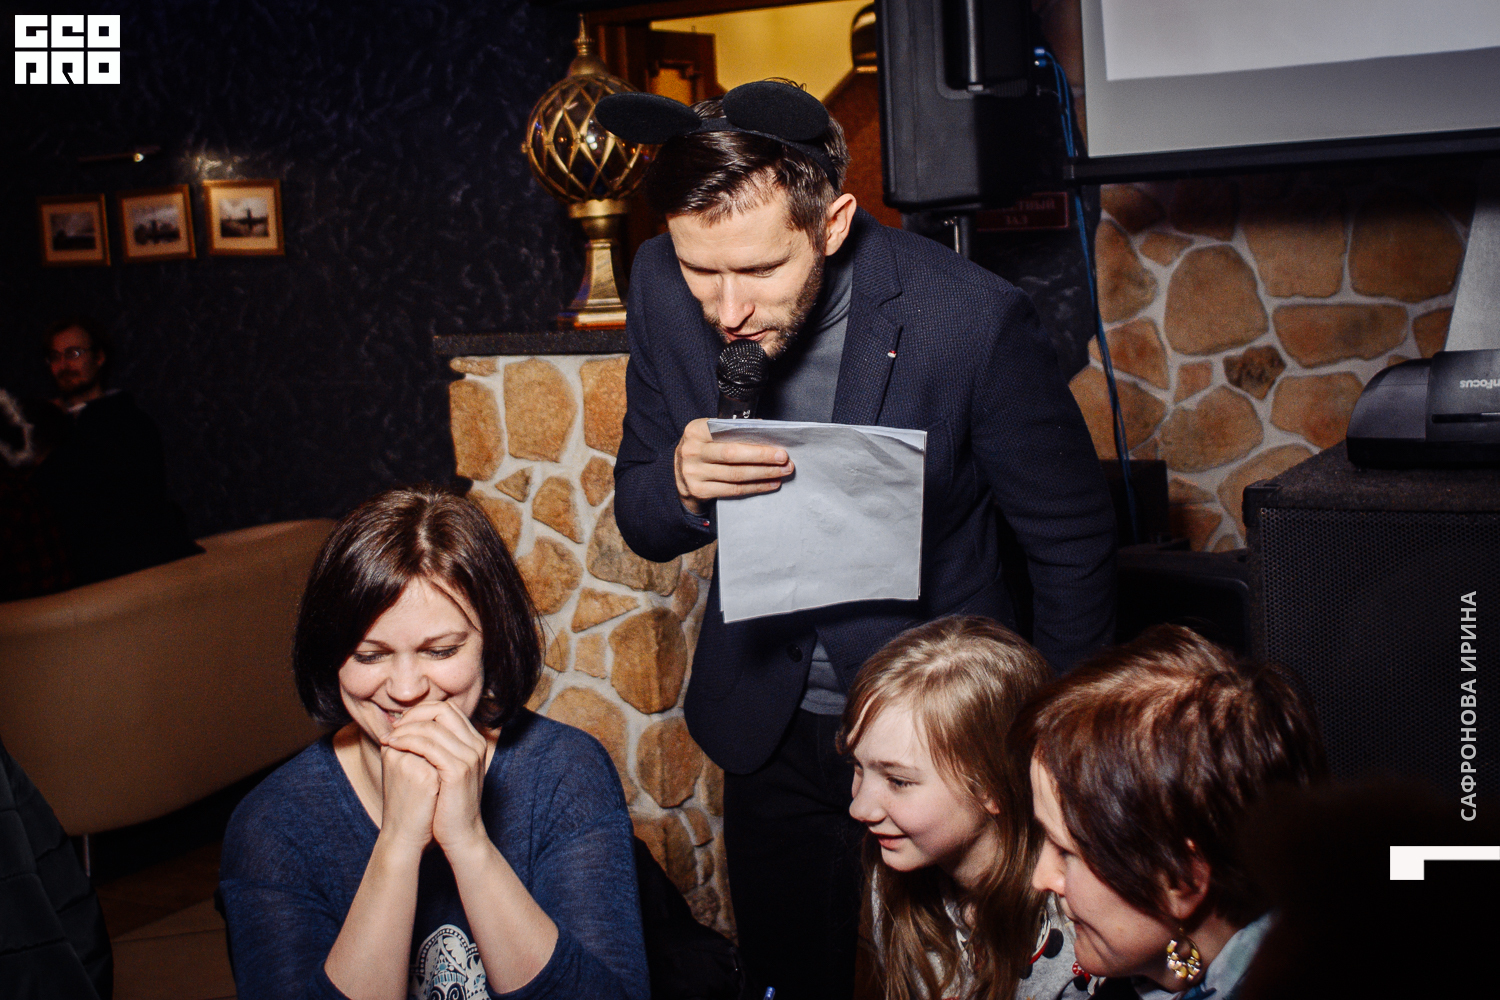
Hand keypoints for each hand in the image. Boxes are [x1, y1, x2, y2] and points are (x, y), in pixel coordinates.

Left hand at [381, 702, 489, 853]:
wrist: (460, 834)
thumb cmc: (447, 804)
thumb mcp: (445, 770)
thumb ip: (437, 748)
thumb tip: (410, 727)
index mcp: (474, 741)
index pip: (447, 709)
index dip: (421, 711)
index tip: (401, 725)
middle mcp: (475, 744)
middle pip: (442, 710)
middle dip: (413, 715)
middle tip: (394, 728)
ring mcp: (469, 756)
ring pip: (432, 726)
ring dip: (405, 729)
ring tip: (388, 739)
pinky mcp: (458, 770)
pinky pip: (427, 745)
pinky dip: (406, 742)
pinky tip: (393, 747)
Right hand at [674, 417, 793, 513]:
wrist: (679, 474)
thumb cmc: (702, 449)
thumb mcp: (709, 434)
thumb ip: (731, 429)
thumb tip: (764, 429)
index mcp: (696, 430)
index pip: (728, 434)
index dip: (754, 442)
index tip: (778, 445)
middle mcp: (692, 451)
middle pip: (732, 455)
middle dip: (762, 458)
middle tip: (785, 460)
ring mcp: (693, 473)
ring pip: (735, 475)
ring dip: (763, 474)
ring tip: (782, 472)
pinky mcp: (699, 490)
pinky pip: (733, 490)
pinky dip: (754, 487)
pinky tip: (770, 484)